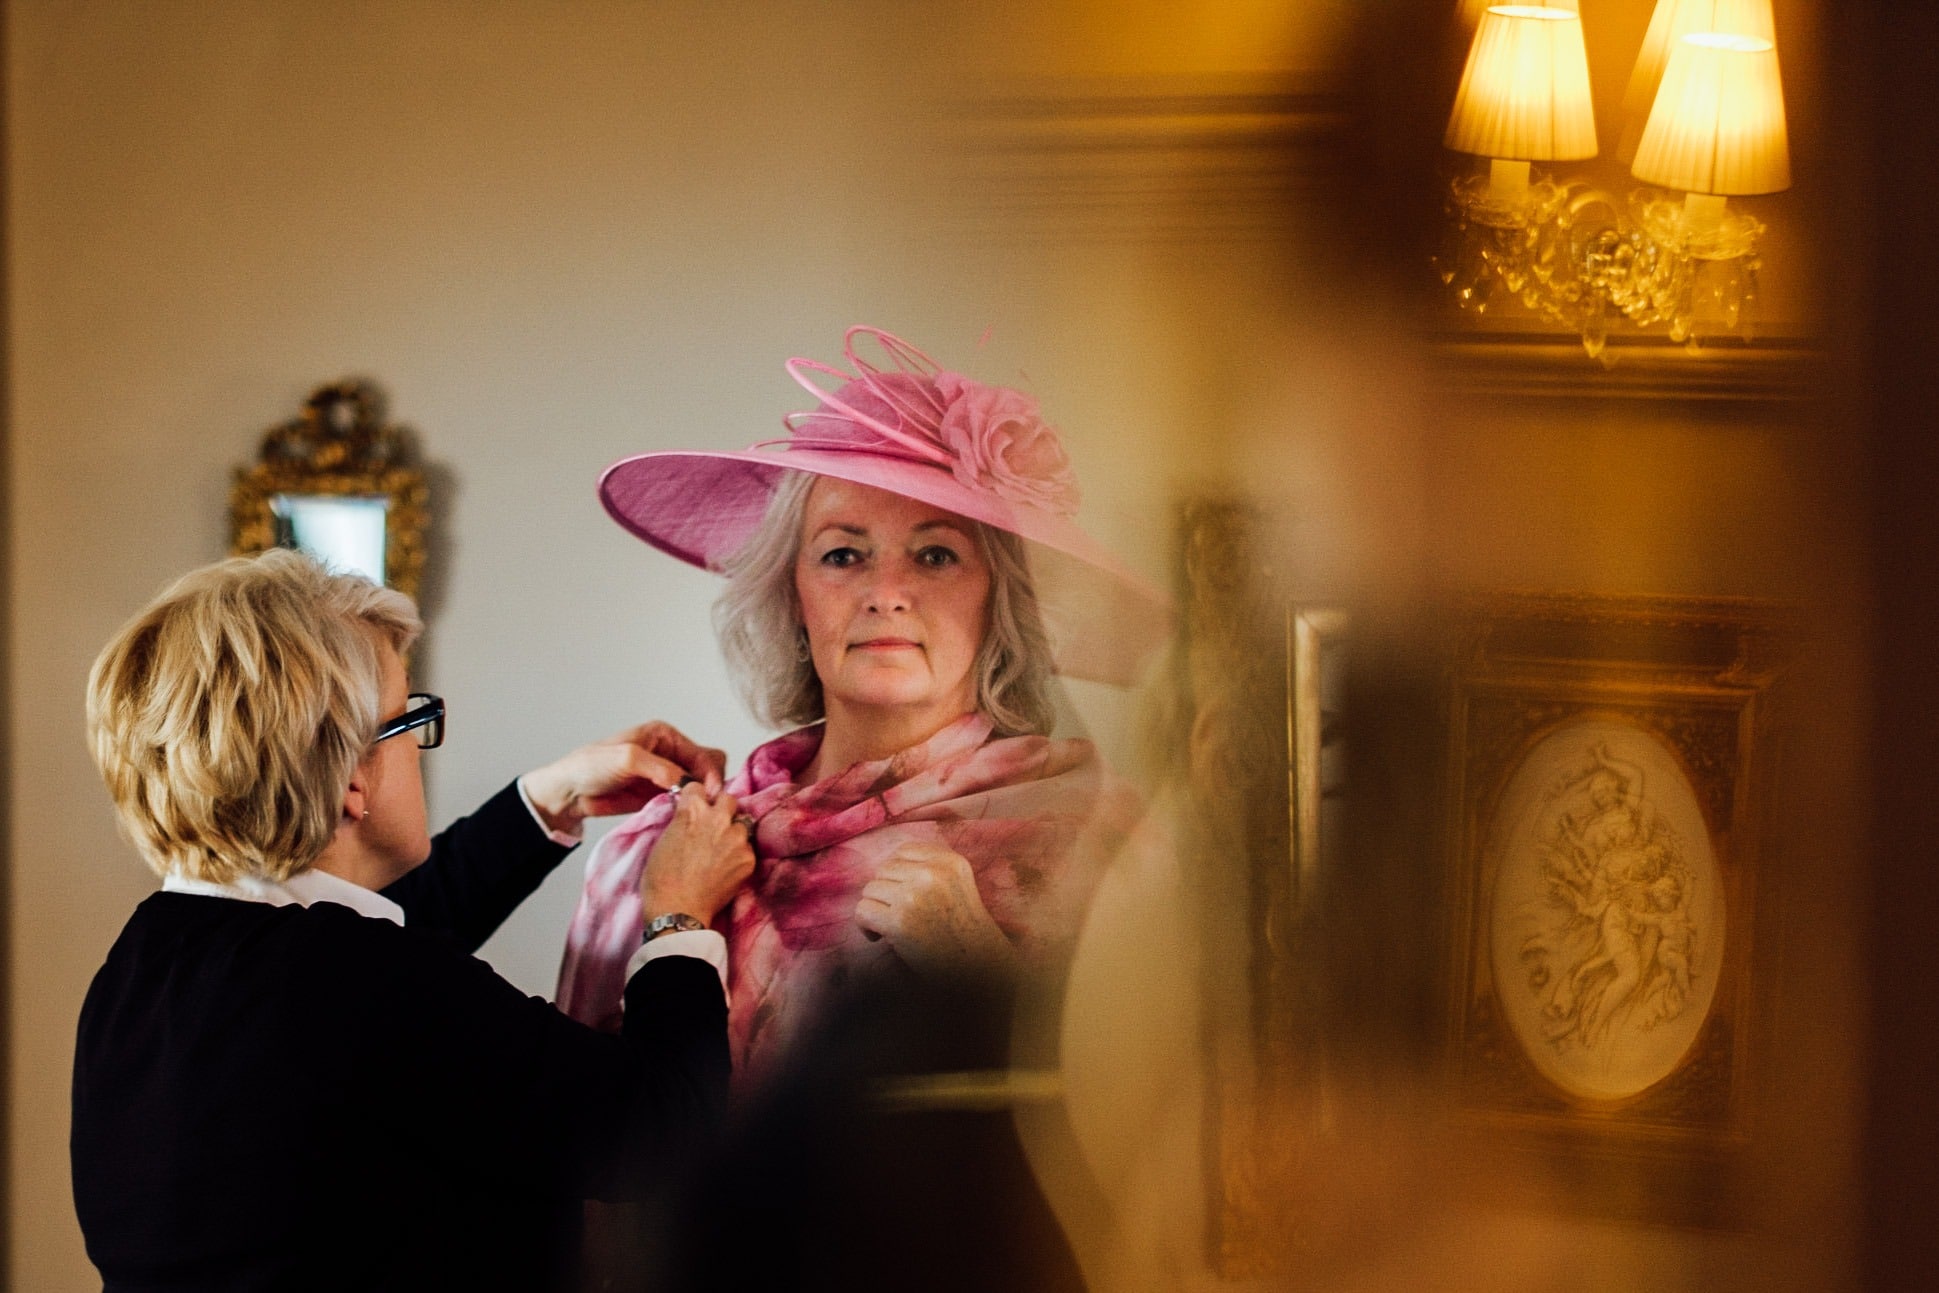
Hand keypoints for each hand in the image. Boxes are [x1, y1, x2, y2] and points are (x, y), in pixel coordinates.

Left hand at [521, 722, 727, 838]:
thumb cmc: (591, 766)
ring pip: (698, 789)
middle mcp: (669, 755)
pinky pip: (683, 804)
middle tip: (706, 805)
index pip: (704, 754)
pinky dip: (688, 811)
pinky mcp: (659, 797)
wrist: (569, 793)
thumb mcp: (628, 758)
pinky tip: (685, 819)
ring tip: (697, 814)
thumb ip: (661, 768)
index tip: (711, 793)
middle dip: (711, 786)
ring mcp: (665, 778)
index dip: (711, 773)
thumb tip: (689, 783)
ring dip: (700, 800)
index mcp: (664, 736)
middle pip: (707, 770)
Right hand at [640, 784, 754, 923]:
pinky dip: (740, 854)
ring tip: (722, 850)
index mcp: (692, 810)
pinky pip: (748, 847)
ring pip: (742, 823)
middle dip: (722, 809)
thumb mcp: (664, 839)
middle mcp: (718, 818)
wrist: (678, 911)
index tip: (697, 805)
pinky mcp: (749, 858)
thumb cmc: (661, 879)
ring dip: (734, 832)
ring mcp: (737, 838)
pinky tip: (726, 867)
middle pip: (728, 799)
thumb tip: (690, 811)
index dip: (697, 798)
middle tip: (714, 825)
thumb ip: (682, 819)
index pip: (699, 786)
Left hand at [854, 843, 1015, 978]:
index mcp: (950, 861)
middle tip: (897, 915)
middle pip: (884, 870)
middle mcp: (933, 873)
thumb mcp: (957, 884)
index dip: (897, 874)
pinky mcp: (899, 921)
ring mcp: (915, 895)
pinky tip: (880, 938)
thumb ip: (929, 867)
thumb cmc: (964, 931)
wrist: (978, 968)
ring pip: (870, 890)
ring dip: (875, 909)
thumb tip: (883, 868)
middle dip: (885, 893)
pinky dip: (865, 927)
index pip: (904, 850)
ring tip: (891, 928)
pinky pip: (863, 911)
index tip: (903, 894)